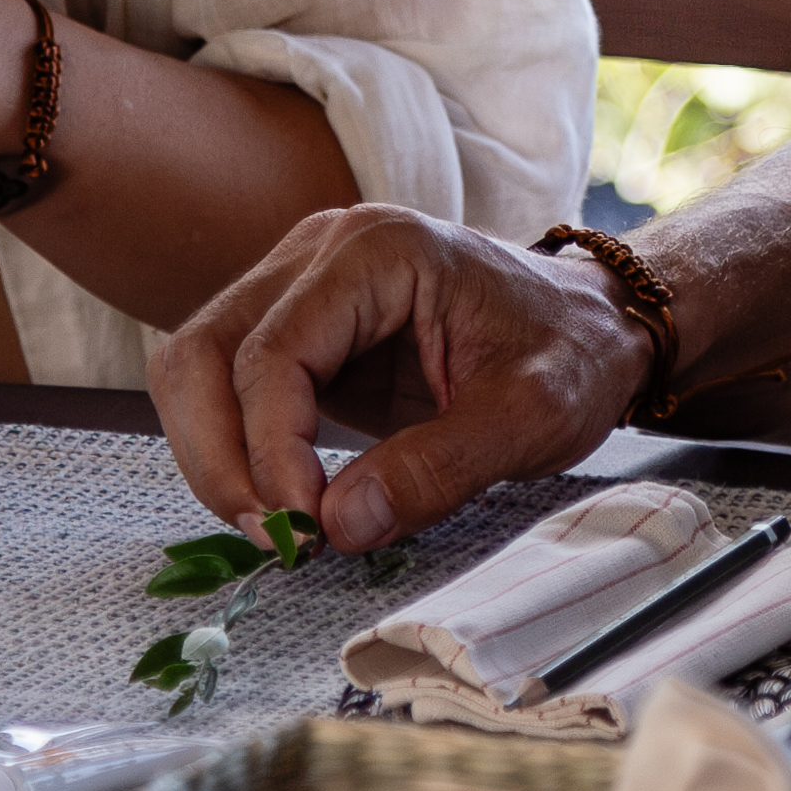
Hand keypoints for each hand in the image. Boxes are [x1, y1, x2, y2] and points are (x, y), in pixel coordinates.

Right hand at [153, 206, 656, 553]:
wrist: (592, 327)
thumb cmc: (572, 355)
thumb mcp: (532, 417)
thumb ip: (438, 469)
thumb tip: (337, 526)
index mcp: (378, 250)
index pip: (274, 351)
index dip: (272, 449)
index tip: (308, 529)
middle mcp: (320, 252)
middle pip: (205, 352)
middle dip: (220, 458)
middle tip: (277, 540)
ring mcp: (299, 286)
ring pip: (198, 370)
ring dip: (216, 458)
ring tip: (280, 531)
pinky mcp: (298, 330)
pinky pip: (228, 390)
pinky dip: (236, 453)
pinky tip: (285, 505)